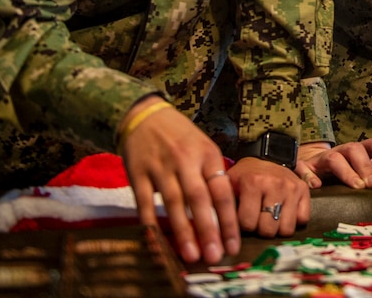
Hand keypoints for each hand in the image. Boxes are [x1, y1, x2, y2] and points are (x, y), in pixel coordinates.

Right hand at [119, 97, 238, 263]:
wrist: (145, 115)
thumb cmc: (180, 136)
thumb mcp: (204, 148)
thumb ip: (213, 177)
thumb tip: (225, 216)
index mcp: (207, 155)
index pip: (221, 191)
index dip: (228, 220)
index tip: (233, 245)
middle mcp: (186, 160)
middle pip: (199, 198)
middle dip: (208, 229)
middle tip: (214, 256)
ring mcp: (161, 166)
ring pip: (174, 202)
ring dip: (183, 231)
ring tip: (191, 254)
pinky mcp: (138, 172)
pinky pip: (144, 200)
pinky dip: (150, 220)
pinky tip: (157, 239)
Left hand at [226, 158, 310, 236]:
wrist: (268, 156)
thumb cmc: (246, 175)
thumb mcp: (230, 183)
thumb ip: (223, 204)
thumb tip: (219, 231)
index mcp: (253, 182)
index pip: (247, 224)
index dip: (243, 225)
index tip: (242, 217)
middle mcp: (275, 185)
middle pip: (268, 230)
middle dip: (260, 229)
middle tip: (257, 218)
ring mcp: (292, 188)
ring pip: (286, 229)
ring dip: (277, 227)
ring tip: (270, 217)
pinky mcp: (304, 191)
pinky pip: (302, 220)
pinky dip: (293, 220)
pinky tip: (284, 212)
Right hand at [297, 139, 371, 188]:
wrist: (311, 168)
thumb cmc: (341, 172)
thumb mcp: (360, 171)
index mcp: (358, 151)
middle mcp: (342, 151)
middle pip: (354, 149)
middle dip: (365, 166)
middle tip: (371, 184)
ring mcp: (323, 158)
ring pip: (333, 157)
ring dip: (346, 171)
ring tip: (355, 186)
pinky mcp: (305, 167)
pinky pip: (304, 168)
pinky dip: (309, 176)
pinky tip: (317, 186)